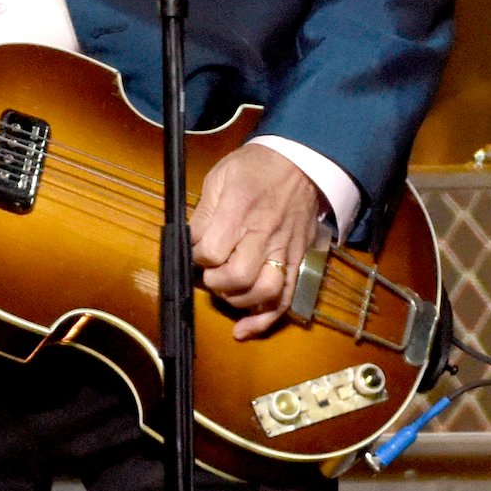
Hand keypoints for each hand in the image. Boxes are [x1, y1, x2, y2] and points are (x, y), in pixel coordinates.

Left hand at [189, 143, 324, 340]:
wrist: (300, 162)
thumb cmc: (255, 167)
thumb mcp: (219, 177)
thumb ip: (203, 212)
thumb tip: (190, 242)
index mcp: (240, 210)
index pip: (211, 250)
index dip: (197, 256)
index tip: (196, 251)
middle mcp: (264, 233)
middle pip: (237, 276)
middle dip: (215, 282)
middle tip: (210, 273)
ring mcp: (284, 249)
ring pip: (264, 292)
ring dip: (238, 301)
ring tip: (226, 292)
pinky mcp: (298, 261)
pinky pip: (286, 298)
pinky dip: (265, 319)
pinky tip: (245, 329)